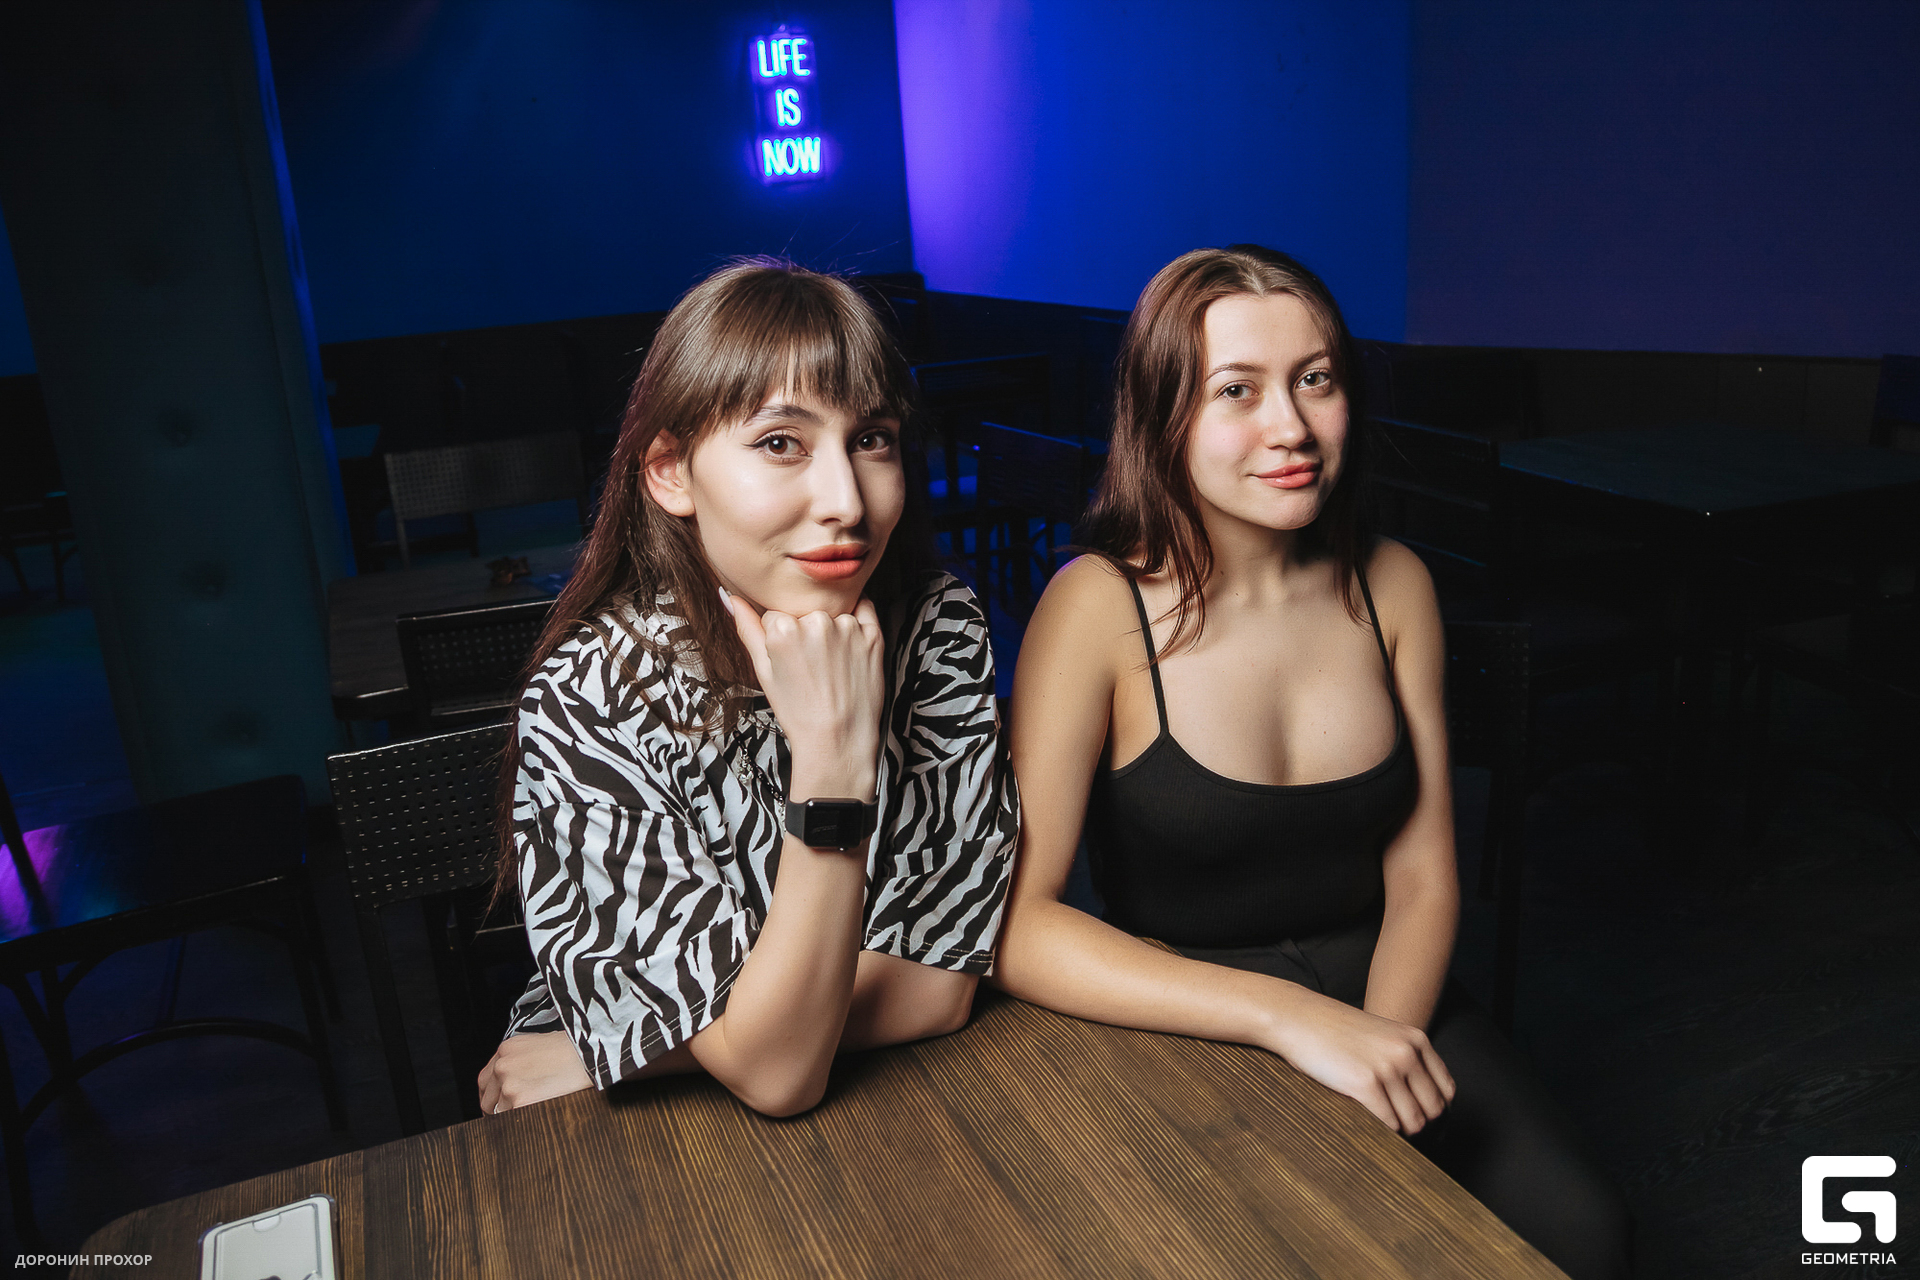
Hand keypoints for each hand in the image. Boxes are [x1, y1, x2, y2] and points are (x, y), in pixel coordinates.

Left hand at [478, 1030, 592, 1113]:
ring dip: (512, 1116)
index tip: (500, 1104)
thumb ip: (518, 1062)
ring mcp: (508, 1085)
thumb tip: (511, 1085)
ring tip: (533, 1112)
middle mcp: (502, 1066)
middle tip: (516, 1114)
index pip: (486, 1081)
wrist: (588, 1055)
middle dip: (498, 1109)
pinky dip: (521, 1121)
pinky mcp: (519, 1101)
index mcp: (505, 1050)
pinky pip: (510, 1120)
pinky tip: (536, 1115)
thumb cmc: (572, 1050)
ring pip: (498, 1113)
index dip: (493, 1095)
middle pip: (487, 1099)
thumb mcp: (537, 1045)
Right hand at [721, 590, 884, 794]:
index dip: (781, 639)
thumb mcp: (764, 672)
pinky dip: (857, 620)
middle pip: (804, 611)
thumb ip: (747, 629)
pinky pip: (863, 608)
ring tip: (831, 665)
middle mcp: (815, 621)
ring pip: (832, 612)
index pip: (775, 615)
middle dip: (805, 632)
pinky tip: (850, 648)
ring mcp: (847, 627)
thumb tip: (731, 597)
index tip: (791, 661)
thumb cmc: (799, 711)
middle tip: (812, 667)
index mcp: (782, 629)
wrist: (839, 739)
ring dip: (831, 629)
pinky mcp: (873, 634)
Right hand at [1260, 990, 1455, 1133]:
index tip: (1420, 1121)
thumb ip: (1404, 1058)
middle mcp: (1407, 1052)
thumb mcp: (1381, 1035)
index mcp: (1416, 1040)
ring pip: (1414, 1122)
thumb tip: (1422, 1103)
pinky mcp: (1364, 1083)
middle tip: (1400, 1132)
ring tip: (1383, 1132)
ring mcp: (1387, 1067)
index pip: (1446, 1091)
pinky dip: (1383, 1133)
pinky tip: (1369, 1126)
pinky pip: (1389, 1124)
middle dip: (1419, 1126)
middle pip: (1433, 1110)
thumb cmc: (1333, 1031)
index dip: (1436, 1112)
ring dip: (1401, 1134)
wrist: (1297, 1018)